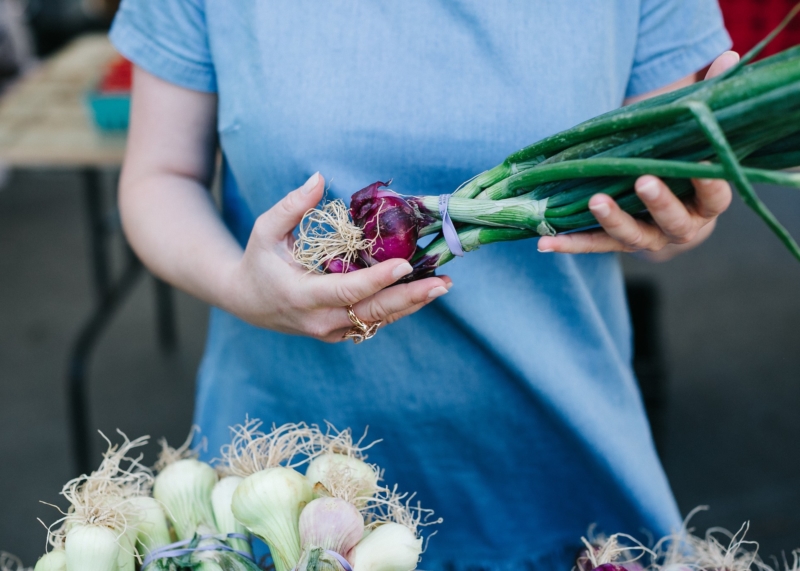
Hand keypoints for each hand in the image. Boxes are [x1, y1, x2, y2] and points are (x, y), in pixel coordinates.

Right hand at [222, 173, 450, 341]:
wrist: (248, 302)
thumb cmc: (259, 261)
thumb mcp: (265, 230)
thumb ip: (291, 206)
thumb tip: (319, 178)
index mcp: (301, 296)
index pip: (346, 290)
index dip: (377, 279)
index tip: (405, 265)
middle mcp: (320, 320)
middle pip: (372, 313)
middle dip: (409, 298)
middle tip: (442, 283)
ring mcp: (331, 330)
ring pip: (378, 320)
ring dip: (412, 303)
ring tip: (442, 285)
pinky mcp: (341, 332)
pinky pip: (373, 321)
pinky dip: (399, 307)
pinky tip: (422, 291)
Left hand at [537, 51, 739, 259]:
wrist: (669, 213)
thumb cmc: (686, 164)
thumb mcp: (699, 136)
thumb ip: (711, 101)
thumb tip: (728, 58)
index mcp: (707, 202)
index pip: (715, 195)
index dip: (709, 183)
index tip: (701, 164)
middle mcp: (681, 227)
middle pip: (673, 220)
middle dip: (659, 202)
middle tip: (643, 180)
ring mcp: (649, 238)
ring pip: (633, 236)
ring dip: (613, 220)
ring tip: (595, 202)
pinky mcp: (618, 244)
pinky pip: (594, 245)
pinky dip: (571, 244)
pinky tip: (546, 242)